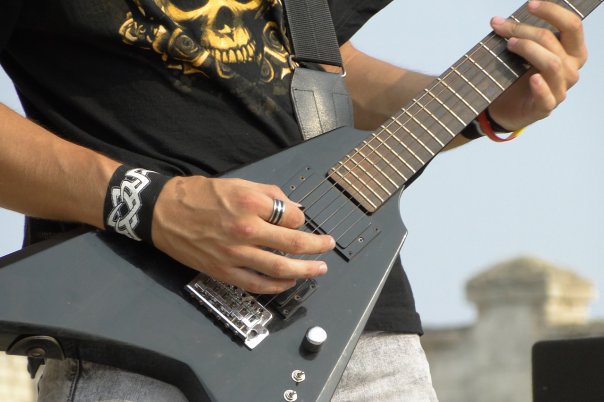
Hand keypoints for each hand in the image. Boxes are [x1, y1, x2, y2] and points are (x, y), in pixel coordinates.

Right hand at [151, 176, 334, 293]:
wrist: (163, 212)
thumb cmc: (199, 195)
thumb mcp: (237, 183)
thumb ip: (269, 194)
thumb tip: (295, 208)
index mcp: (250, 203)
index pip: (292, 216)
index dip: (302, 218)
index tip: (300, 219)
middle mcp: (246, 229)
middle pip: (293, 243)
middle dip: (316, 246)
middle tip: (328, 246)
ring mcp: (235, 254)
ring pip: (280, 267)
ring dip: (305, 270)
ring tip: (319, 269)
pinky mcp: (224, 271)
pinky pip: (257, 284)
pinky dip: (277, 285)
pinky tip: (289, 282)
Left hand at [488, 1, 586, 130]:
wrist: (504, 109)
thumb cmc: (516, 78)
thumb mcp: (522, 54)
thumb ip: (520, 37)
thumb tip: (498, 21)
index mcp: (571, 52)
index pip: (572, 25)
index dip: (553, 12)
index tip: (530, 4)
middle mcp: (570, 69)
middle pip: (556, 42)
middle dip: (527, 30)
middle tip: (501, 27)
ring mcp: (560, 89)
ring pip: (552, 64)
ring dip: (529, 50)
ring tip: (509, 45)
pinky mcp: (545, 108)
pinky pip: (547, 97)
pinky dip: (541, 86)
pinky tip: (532, 78)